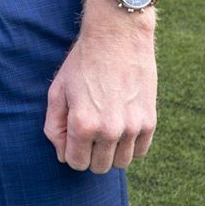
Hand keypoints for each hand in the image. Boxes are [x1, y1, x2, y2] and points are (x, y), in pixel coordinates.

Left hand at [43, 0, 156, 172]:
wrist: (116, 38)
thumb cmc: (81, 63)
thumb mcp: (57, 91)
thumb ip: (54, 126)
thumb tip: (61, 155)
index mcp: (82, 123)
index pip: (76, 162)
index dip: (70, 152)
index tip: (71, 138)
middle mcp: (109, 130)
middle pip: (99, 167)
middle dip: (89, 154)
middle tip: (86, 133)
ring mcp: (132, 127)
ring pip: (120, 163)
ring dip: (110, 152)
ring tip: (103, 129)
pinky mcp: (150, 122)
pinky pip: (139, 152)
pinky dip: (128, 146)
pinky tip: (119, 127)